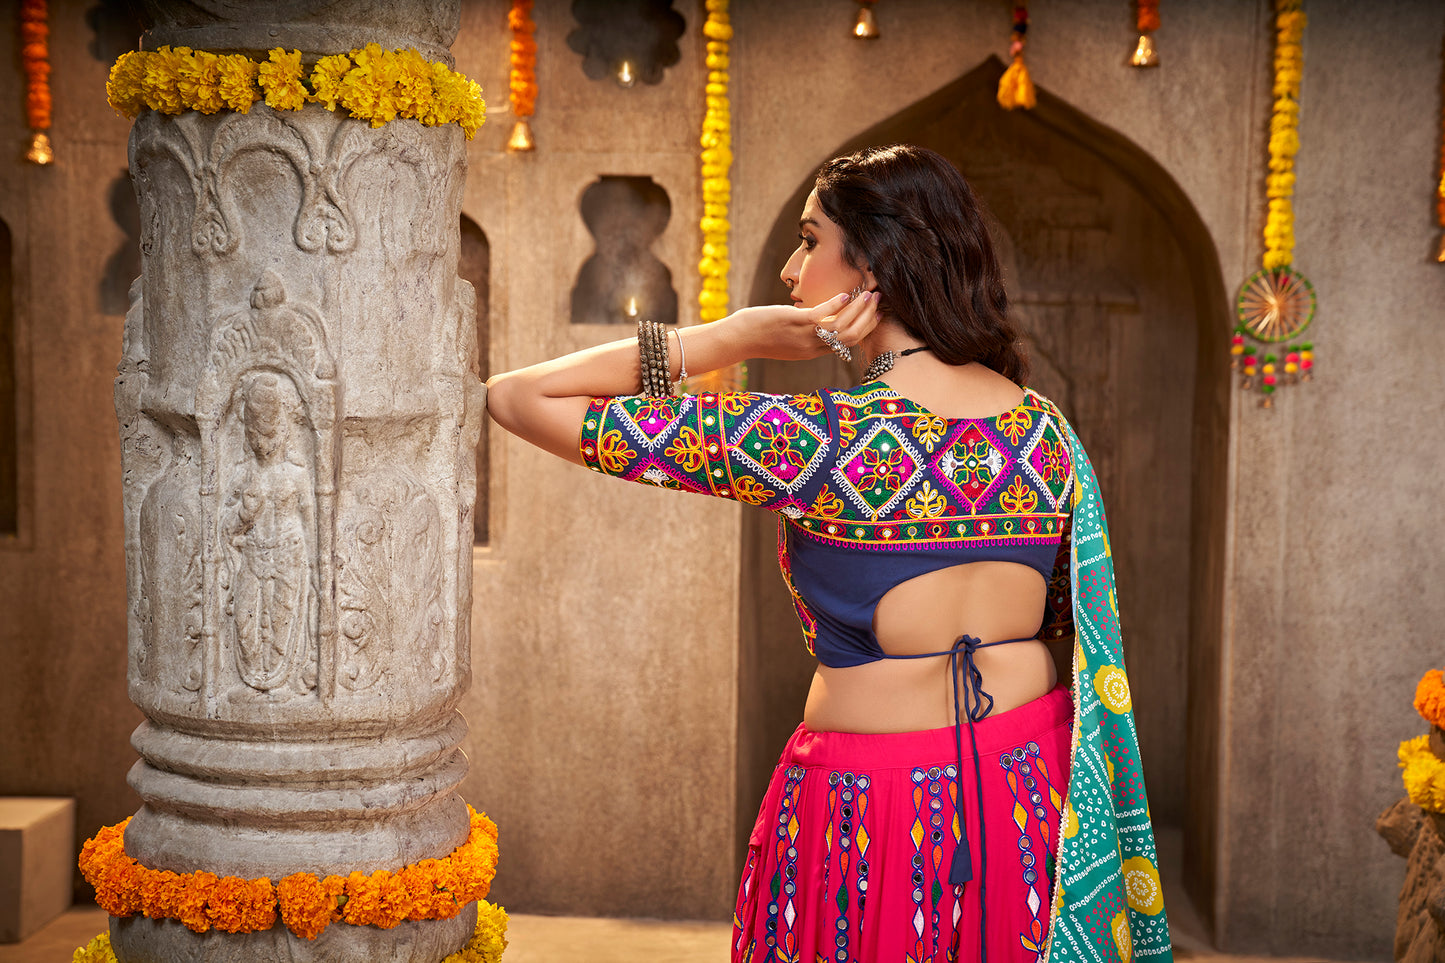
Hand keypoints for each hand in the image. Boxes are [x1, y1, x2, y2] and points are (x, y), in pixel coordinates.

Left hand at [727, 291, 881, 361]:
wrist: (739, 339)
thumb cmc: (762, 336)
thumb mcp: (790, 340)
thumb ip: (808, 334)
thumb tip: (821, 320)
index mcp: (814, 352)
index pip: (849, 343)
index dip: (867, 327)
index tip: (877, 313)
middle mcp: (814, 347)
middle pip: (852, 336)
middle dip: (869, 317)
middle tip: (879, 299)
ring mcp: (806, 336)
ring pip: (843, 327)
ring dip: (859, 309)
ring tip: (869, 293)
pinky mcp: (796, 323)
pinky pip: (823, 315)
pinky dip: (837, 305)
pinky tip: (845, 294)